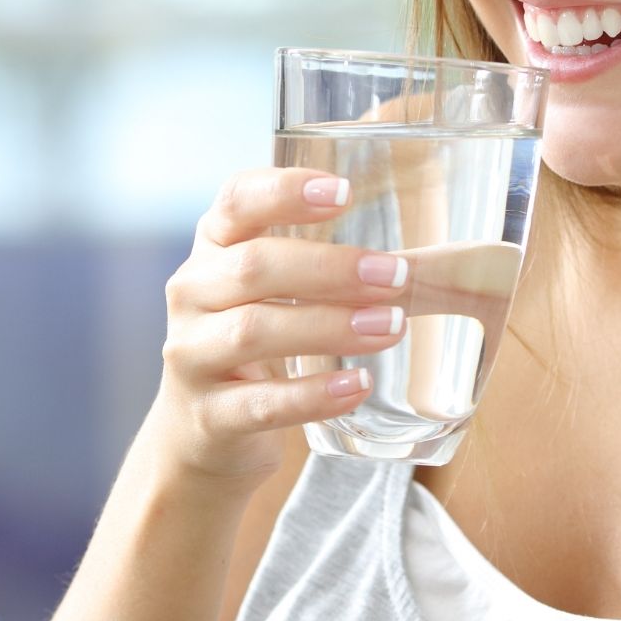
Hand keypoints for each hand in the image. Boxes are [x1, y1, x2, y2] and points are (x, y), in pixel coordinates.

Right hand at [144, 166, 412, 491]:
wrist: (199, 429)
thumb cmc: (253, 342)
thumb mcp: (268, 291)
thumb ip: (322, 265)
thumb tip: (429, 264)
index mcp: (212, 247)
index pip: (237, 200)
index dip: (285, 191)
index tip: (344, 192)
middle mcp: (192, 293)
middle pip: (254, 266)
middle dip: (329, 268)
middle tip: (395, 275)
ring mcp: (191, 356)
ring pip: (253, 331)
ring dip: (329, 326)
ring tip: (390, 327)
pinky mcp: (207, 416)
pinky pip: (261, 404)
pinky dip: (313, 394)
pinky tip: (358, 385)